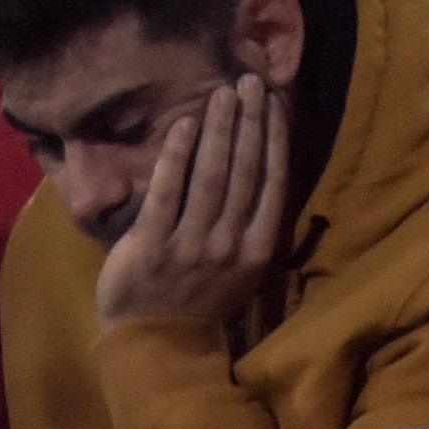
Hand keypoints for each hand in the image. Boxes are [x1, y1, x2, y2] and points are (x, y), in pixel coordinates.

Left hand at [88, 73, 290, 329]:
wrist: (157, 347)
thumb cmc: (199, 301)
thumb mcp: (240, 270)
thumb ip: (249, 226)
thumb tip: (264, 170)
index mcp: (257, 251)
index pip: (273, 184)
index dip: (275, 139)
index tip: (275, 101)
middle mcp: (229, 245)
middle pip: (245, 172)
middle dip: (249, 122)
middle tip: (250, 80)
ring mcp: (191, 246)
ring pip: (211, 176)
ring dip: (219, 129)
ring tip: (223, 92)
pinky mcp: (152, 246)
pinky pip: (167, 192)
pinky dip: (177, 155)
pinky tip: (184, 124)